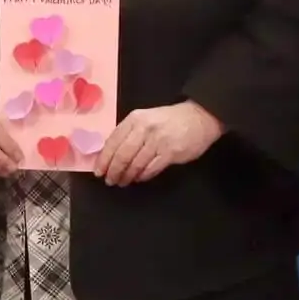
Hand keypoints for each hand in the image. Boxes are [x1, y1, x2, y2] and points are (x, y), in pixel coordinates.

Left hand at [94, 101, 223, 185]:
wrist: (200, 117)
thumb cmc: (169, 120)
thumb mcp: (146, 119)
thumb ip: (129, 133)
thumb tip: (111, 154)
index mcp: (135, 119)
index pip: (113, 141)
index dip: (104, 159)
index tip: (99, 171)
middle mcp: (144, 128)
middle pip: (122, 155)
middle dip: (113, 171)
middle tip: (110, 181)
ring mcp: (157, 141)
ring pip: (135, 164)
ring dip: (127, 176)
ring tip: (122, 182)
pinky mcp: (170, 153)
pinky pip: (151, 169)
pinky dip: (142, 176)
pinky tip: (139, 178)